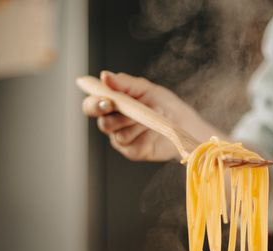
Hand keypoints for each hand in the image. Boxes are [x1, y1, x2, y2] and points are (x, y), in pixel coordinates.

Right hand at [82, 71, 224, 161]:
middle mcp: (112, 124)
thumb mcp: (143, 88)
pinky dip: (148, 135)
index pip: (90, 106)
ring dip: (140, 124)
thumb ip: (123, 83)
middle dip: (122, 117)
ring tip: (155, 115)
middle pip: (104, 124)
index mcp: (109, 106)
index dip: (94, 104)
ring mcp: (121, 140)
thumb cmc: (160, 102)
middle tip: (138, 109)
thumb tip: (104, 76)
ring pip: (121, 136)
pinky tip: (156, 129)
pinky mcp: (134, 152)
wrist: (182, 121)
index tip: (108, 101)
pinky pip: (135, 146)